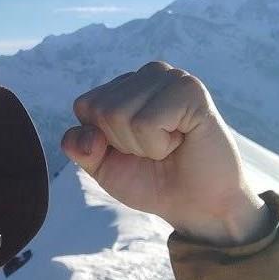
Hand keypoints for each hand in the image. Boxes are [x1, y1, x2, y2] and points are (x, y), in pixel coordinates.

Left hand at [61, 61, 269, 244]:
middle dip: (122, 144)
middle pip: (100, 110)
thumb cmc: (154, 181)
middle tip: (155, 150)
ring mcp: (170, 78)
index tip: (132, 150)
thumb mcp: (104, 167)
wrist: (197, 205)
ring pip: (120, 115)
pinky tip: (181, 141)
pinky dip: (159, 145)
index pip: (84, 106)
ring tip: (169, 146)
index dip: (101, 140)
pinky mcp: (191, 90)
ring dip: (142, 146)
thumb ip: (81, 148)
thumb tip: (85, 136)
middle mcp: (148, 75)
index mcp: (126, 87)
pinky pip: (146, 122)